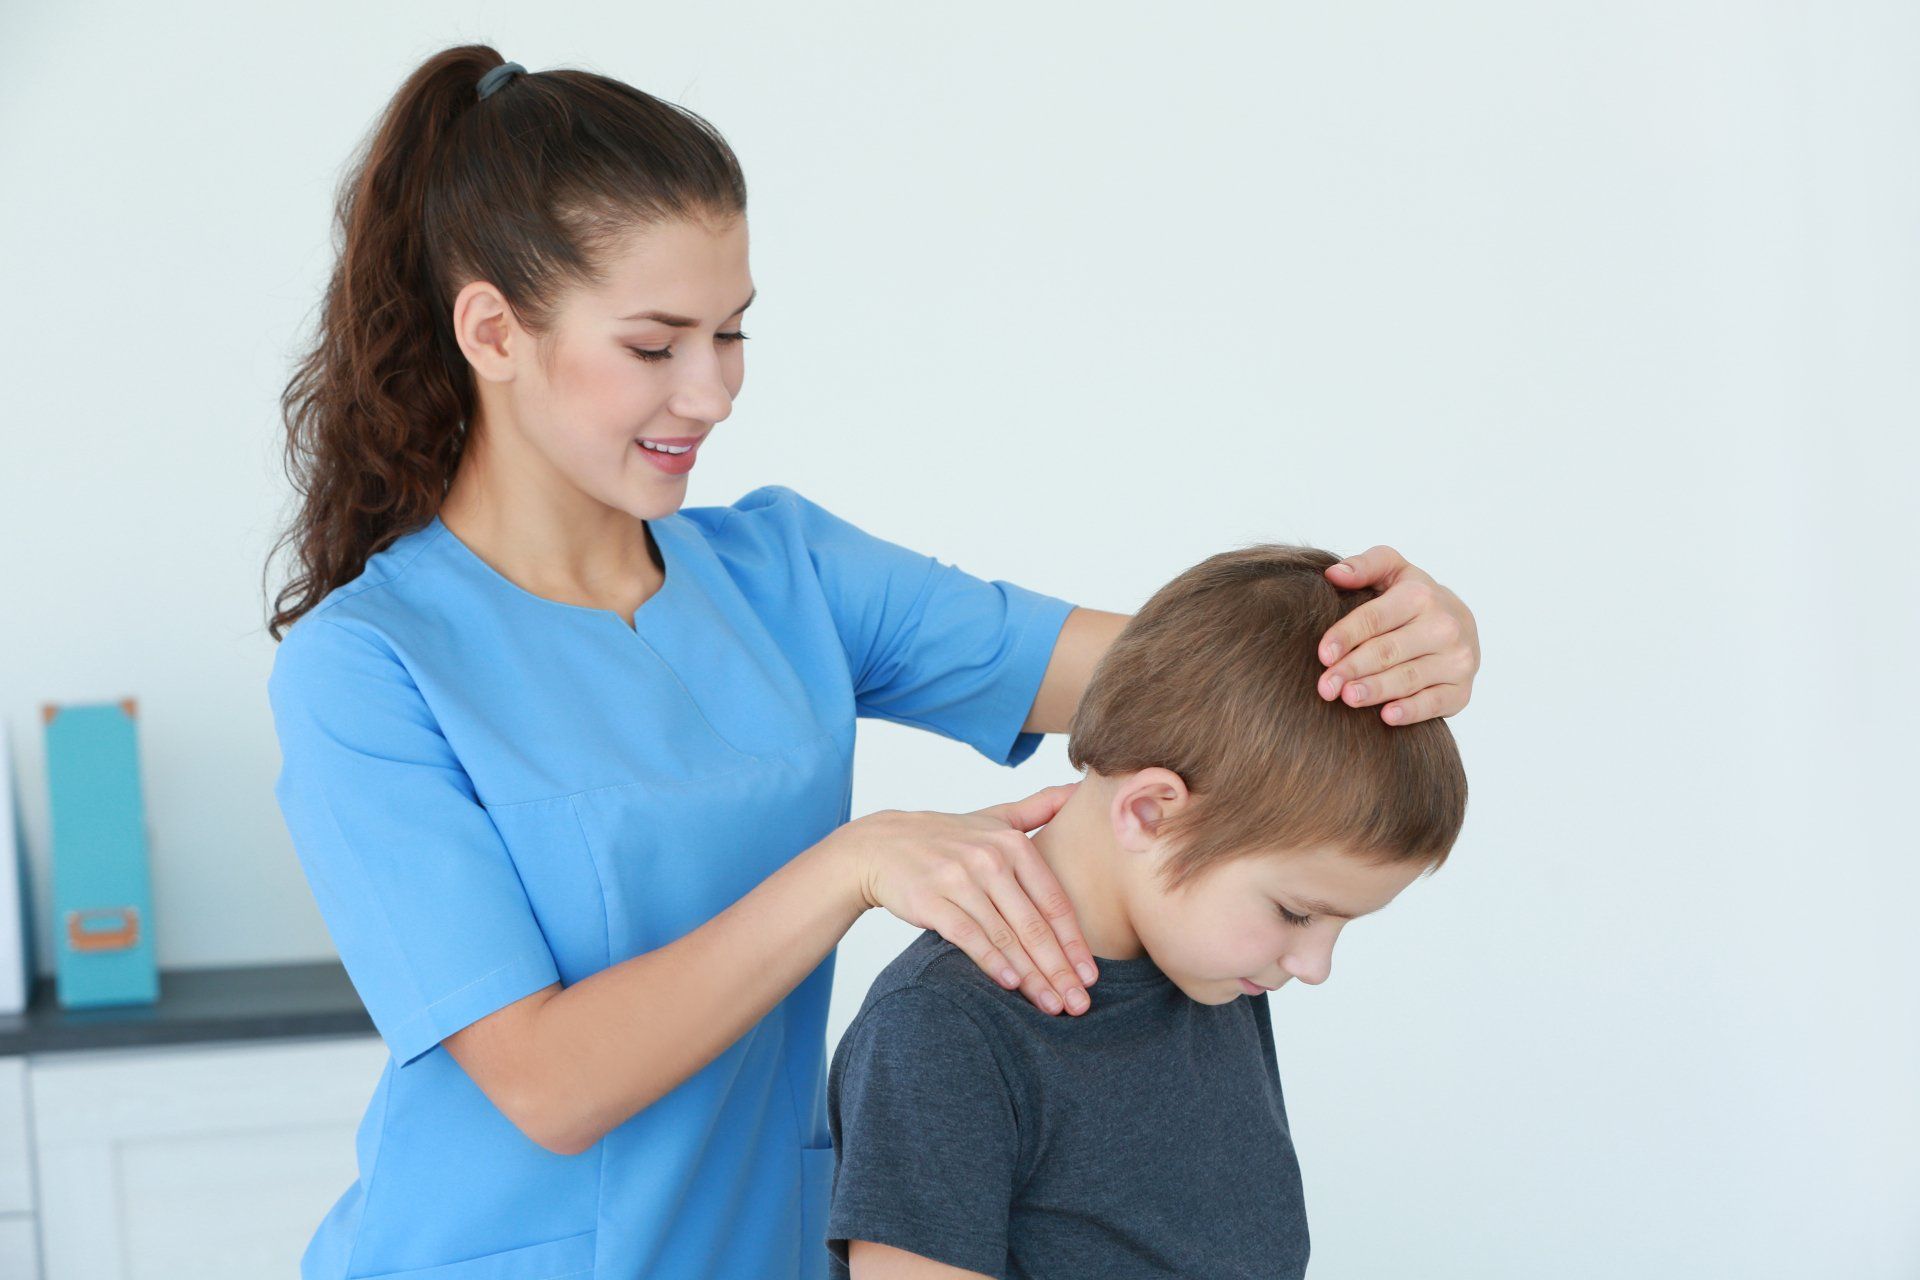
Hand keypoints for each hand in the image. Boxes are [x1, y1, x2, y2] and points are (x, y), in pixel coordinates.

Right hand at [836, 783, 1097, 1015]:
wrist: (880, 845)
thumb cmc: (944, 837)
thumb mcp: (993, 816)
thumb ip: (1038, 808)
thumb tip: (1078, 791)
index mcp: (1011, 843)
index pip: (1053, 901)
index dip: (1075, 942)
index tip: (1091, 975)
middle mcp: (989, 859)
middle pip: (1034, 924)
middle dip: (1059, 968)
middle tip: (1080, 1002)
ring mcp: (959, 879)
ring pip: (1005, 936)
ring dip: (1031, 975)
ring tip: (1052, 1004)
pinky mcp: (931, 900)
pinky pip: (968, 936)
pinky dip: (991, 961)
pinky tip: (1010, 984)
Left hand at [1318, 546, 1478, 725]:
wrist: (1460, 623)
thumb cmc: (1413, 598)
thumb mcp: (1392, 571)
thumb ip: (1364, 566)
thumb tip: (1334, 573)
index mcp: (1421, 595)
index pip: (1375, 618)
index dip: (1347, 636)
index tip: (1323, 654)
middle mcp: (1444, 626)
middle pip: (1389, 651)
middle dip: (1354, 668)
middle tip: (1325, 686)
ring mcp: (1456, 659)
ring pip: (1409, 678)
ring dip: (1377, 689)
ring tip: (1348, 698)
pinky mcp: (1462, 690)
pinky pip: (1435, 703)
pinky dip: (1412, 711)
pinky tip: (1387, 716)